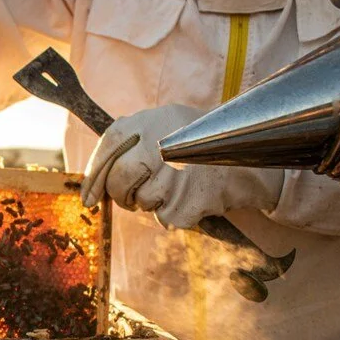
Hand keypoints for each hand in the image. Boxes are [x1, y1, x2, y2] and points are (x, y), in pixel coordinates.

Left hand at [80, 104, 283, 229]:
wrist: (251, 159)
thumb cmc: (201, 145)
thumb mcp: (166, 126)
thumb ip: (132, 142)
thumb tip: (95, 180)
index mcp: (150, 120)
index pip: (107, 147)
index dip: (93, 177)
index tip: (89, 198)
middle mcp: (160, 143)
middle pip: (119, 179)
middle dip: (121, 195)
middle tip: (132, 197)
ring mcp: (175, 173)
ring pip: (142, 202)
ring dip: (153, 203)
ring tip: (176, 187)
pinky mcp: (189, 200)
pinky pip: (165, 218)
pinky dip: (175, 215)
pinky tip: (191, 198)